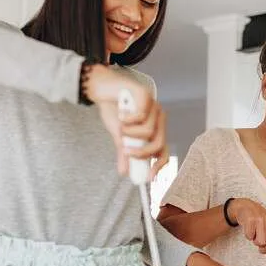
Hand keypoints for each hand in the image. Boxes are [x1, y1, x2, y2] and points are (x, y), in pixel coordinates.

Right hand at [84, 64, 168, 178]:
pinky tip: (121, 114)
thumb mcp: (118, 134)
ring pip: (148, 131)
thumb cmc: (113, 109)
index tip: (148, 178)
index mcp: (154, 130)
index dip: (158, 165)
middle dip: (141, 151)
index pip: (163, 151)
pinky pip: (141, 116)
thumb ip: (123, 152)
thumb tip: (123, 172)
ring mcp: (154, 107)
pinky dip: (128, 119)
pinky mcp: (147, 96)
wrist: (102, 88)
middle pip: (158, 143)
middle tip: (125, 151)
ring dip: (130, 132)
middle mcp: (158, 119)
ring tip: (120, 125)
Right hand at [226, 198, 265, 265]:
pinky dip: (248, 235)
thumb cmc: (258, 220)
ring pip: (259, 242)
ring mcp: (260, 221)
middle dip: (263, 249)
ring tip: (254, 233)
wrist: (246, 207)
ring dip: (255, 240)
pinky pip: (249, 237)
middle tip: (259, 244)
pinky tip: (249, 228)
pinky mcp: (251, 220)